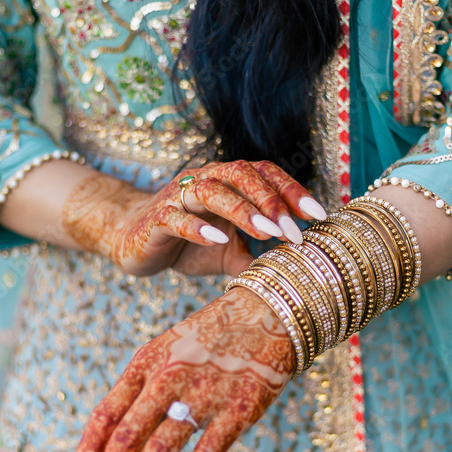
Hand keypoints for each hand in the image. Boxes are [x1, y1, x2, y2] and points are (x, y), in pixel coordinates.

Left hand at [55, 287, 295, 451]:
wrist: (270, 312)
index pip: (104, 418)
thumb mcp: (167, 353)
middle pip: (124, 439)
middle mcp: (167, 378)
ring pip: (159, 450)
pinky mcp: (238, 410)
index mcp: (144, 364)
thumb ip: (140, 394)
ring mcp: (203, 395)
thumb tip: (110, 448)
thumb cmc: (211, 340)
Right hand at [63, 160, 327, 276]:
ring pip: (211, 191)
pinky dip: (198, 228)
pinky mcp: (156, 220)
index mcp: (226, 181)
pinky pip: (177, 218)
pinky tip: (218, 240)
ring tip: (266, 232)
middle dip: (271, 201)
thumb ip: (257, 259)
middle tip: (295, 231)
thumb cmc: (186, 244)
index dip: (292, 190)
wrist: (131, 242)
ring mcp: (178, 197)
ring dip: (242, 210)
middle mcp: (203, 180)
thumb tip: (294, 277)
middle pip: (241, 175)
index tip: (320, 214)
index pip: (264, 174)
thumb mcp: (229, 254)